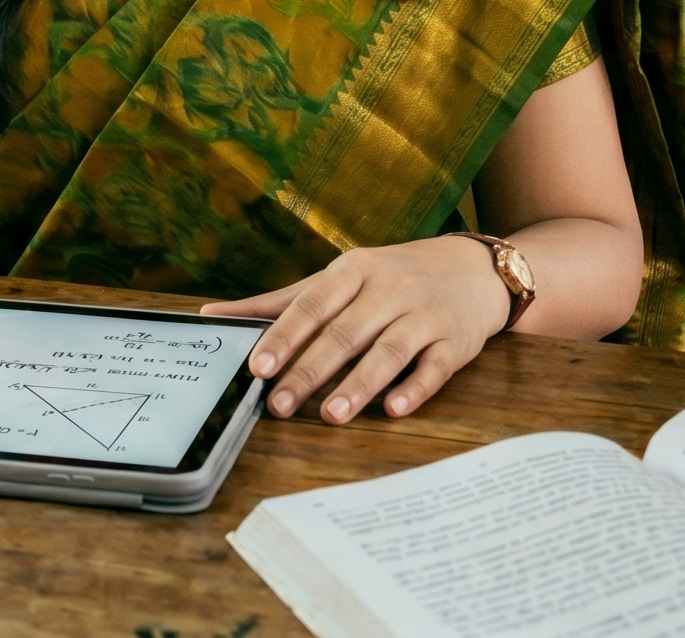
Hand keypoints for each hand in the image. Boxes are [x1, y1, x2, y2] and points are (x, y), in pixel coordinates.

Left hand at [199, 236, 510, 423]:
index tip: (258, 365)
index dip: (284, 336)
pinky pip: (435, 367)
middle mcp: (389, 289)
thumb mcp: (337, 279)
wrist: (472, 269)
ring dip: (358, 383)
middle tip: (280, 403)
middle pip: (345, 333)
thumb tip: (211, 315)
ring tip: (331, 414)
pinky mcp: (456, 341)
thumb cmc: (390, 277)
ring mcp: (424, 315)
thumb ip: (278, 302)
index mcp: (353, 270)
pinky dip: (414, 388)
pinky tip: (393, 408)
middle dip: (310, 370)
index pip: (312, 305)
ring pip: (388, 351)